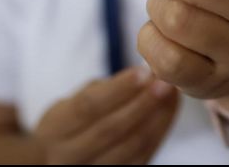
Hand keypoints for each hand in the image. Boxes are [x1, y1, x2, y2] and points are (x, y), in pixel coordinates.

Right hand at [34, 67, 178, 163]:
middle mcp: (69, 155)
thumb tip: (143, 74)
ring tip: (172, 94)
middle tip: (165, 82)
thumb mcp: (71, 103)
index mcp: (55, 129)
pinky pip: (142, 157)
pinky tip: (169, 112)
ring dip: (157, 119)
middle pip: (111, 130)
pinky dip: (159, 133)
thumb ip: (102, 90)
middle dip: (142, 104)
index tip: (144, 71)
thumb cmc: (70, 124)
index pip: (89, 106)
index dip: (119, 89)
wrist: (59, 160)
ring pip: (131, 148)